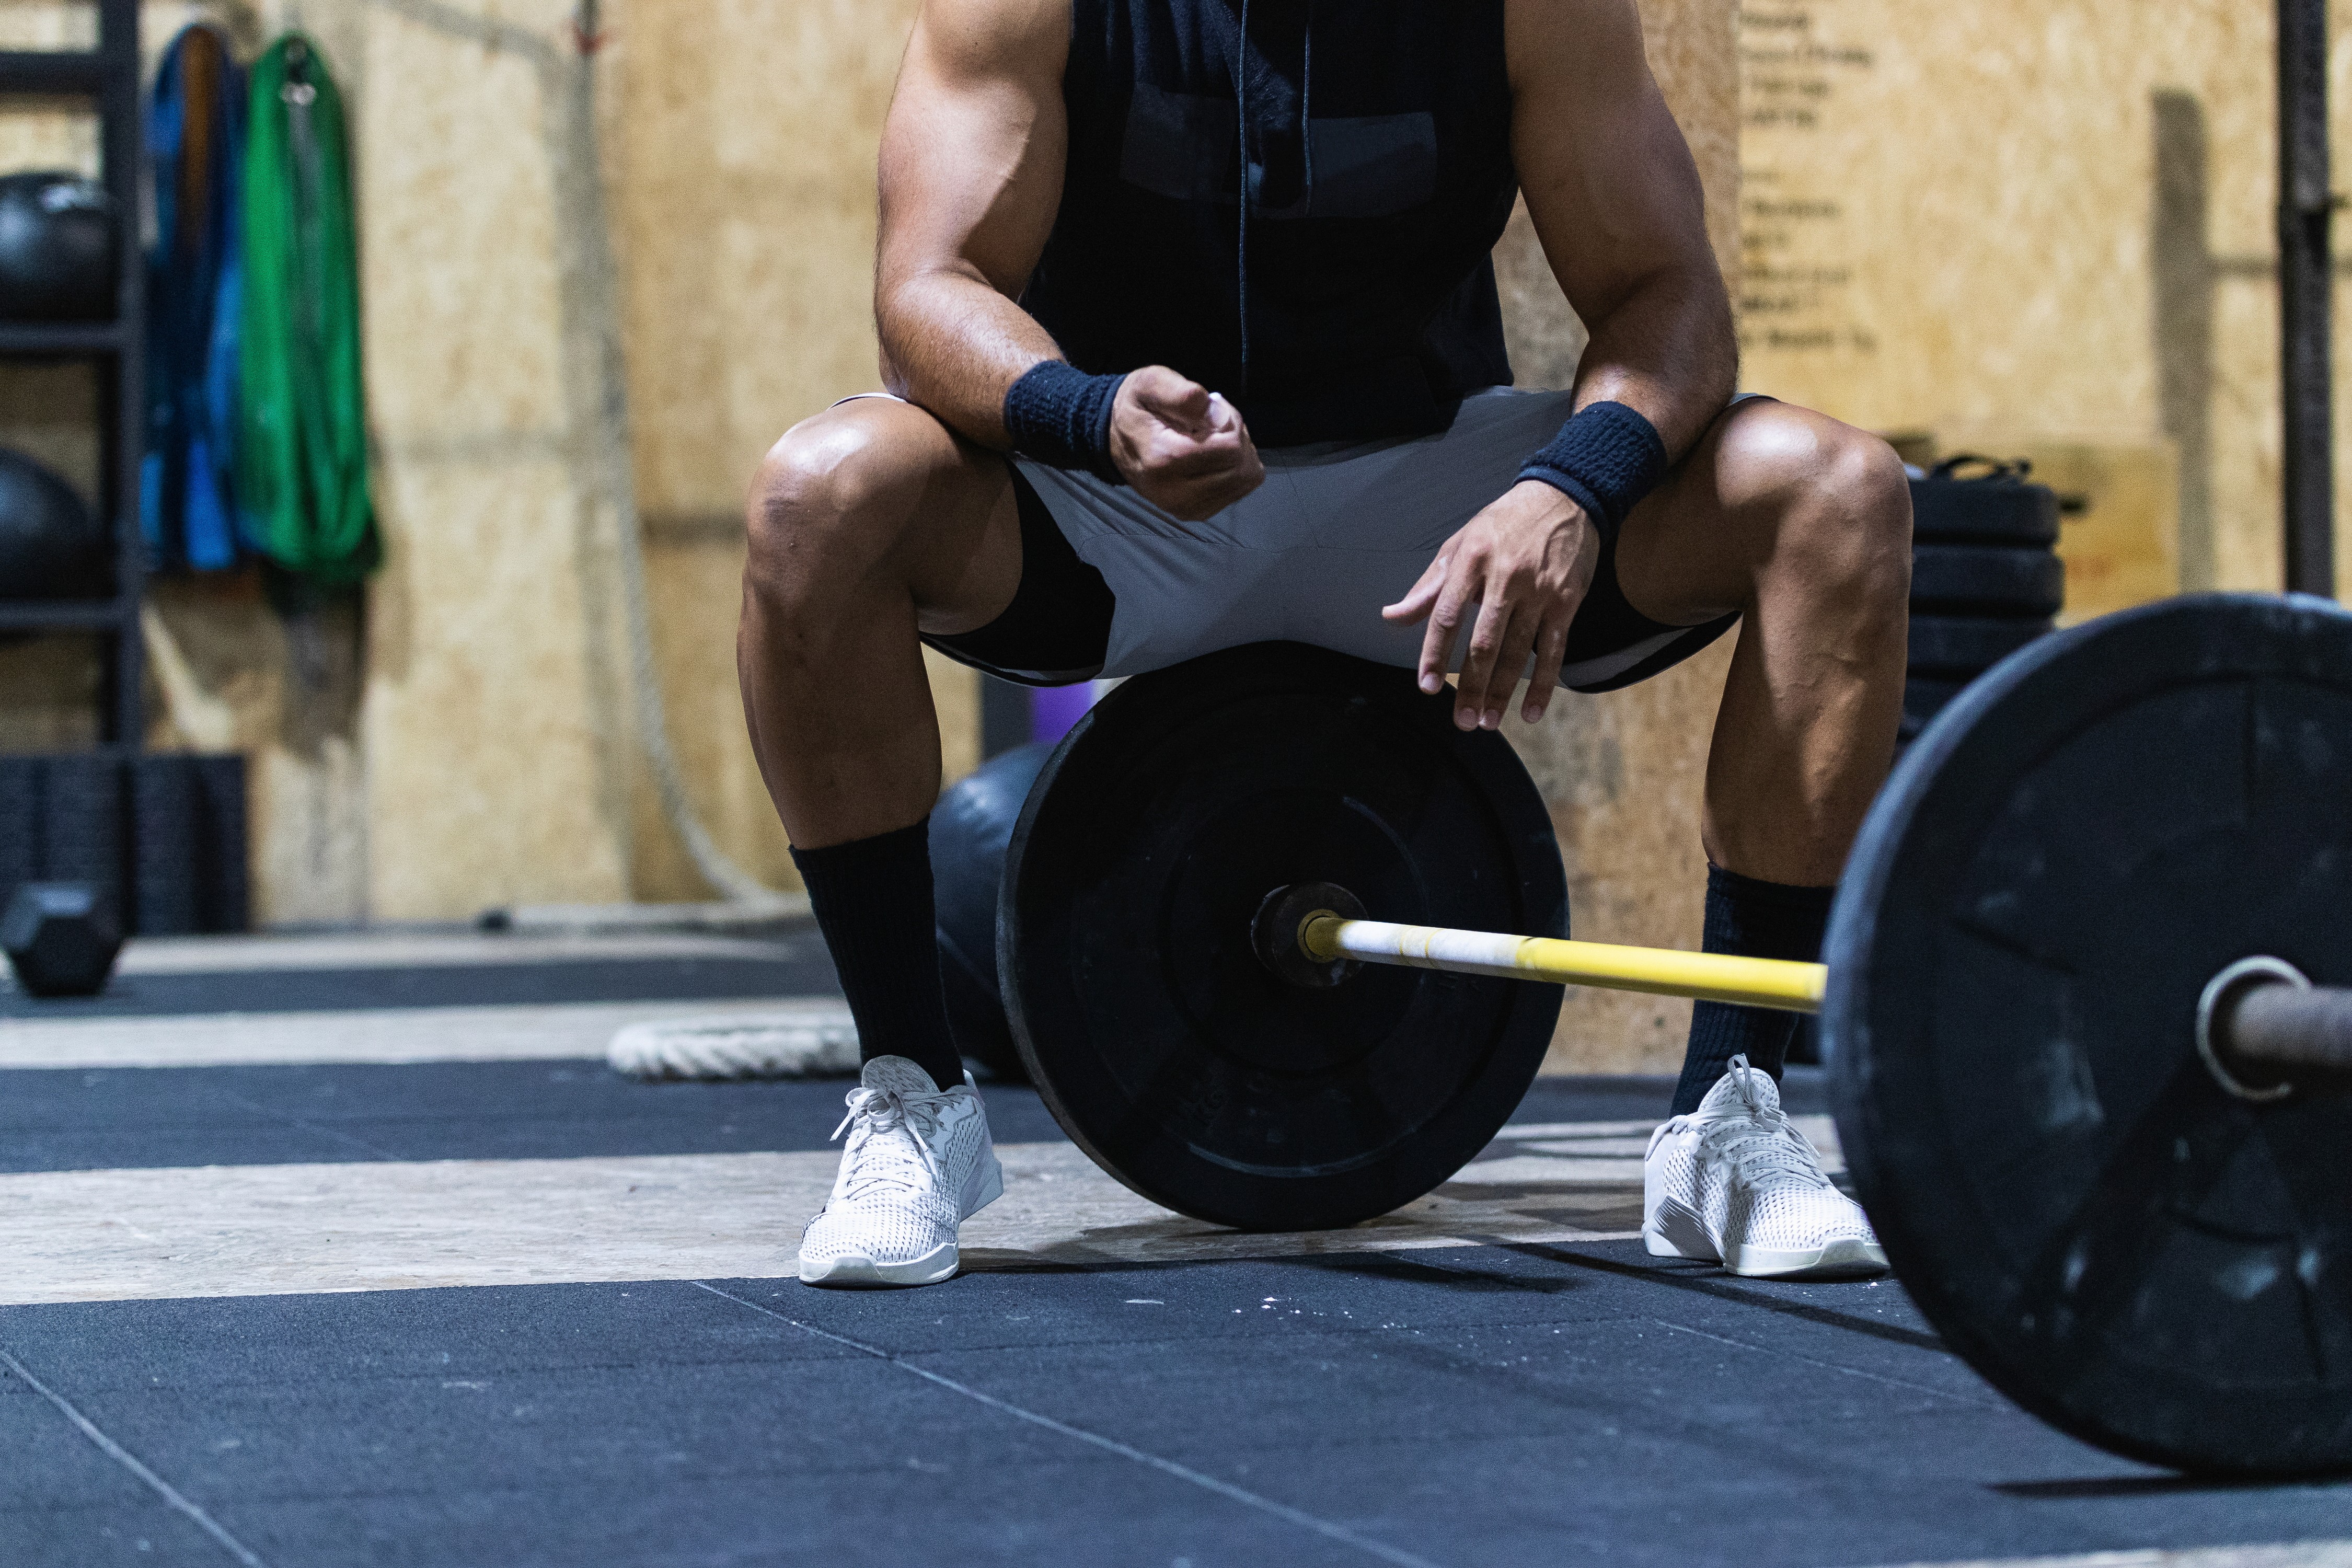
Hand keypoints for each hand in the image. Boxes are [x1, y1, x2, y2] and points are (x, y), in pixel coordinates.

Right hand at [1108, 366, 1264, 521]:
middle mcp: (1174, 492)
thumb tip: (1219, 418)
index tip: (1210, 409)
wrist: (1117, 437)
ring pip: (1244, 480)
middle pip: (1241, 466)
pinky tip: (1213, 455)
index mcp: (1164, 459)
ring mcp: (1185, 507)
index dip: (1230, 421)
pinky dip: (1234, 470)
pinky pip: (1238, 490)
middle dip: (1237, 437)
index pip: (1231, 448)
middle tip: (1213, 421)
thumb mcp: (1153, 383)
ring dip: (1238, 454)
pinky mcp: (1195, 512)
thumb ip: (1185, 396)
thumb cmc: (1138, 406)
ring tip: (1212, 437)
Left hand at [1382, 480, 1601, 730]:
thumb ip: (1428, 586)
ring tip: (1487, 721)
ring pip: (1518, 651)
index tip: (1425, 687)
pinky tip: (1530, 712)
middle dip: (1470, 686)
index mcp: (1471, 561)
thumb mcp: (1459, 545)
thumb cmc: (1502, 524)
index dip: (1434, 654)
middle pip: (1484, 642)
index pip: (1447, 615)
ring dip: (1502, 692)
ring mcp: (1539, 590)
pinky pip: (1553, 651)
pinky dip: (1543, 685)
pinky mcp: (1567, 601)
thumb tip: (1392, 617)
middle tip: (1461, 721)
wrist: (1563, 497)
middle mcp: (1505, 577)